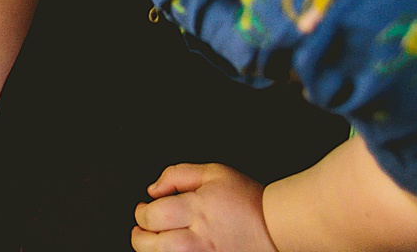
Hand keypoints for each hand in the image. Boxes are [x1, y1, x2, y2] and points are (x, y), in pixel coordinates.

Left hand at [132, 163, 278, 251]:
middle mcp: (199, 238)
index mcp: (196, 210)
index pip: (151, 216)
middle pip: (151, 245)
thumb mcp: (213, 173)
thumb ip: (177, 175)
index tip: (143, 210)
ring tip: (155, 242)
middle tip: (142, 230)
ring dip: (154, 251)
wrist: (277, 228)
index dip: (141, 213)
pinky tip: (175, 249)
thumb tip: (153, 189)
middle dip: (140, 237)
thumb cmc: (247, 201)